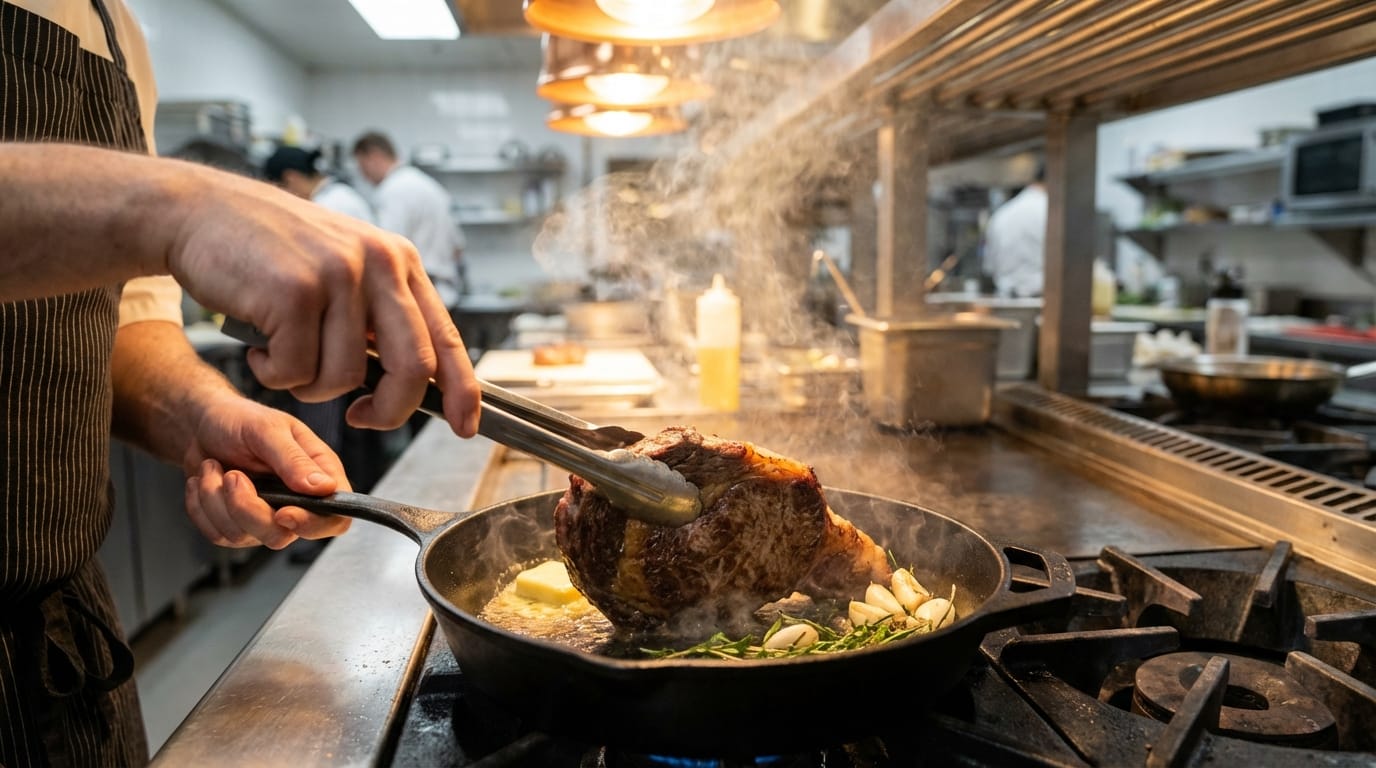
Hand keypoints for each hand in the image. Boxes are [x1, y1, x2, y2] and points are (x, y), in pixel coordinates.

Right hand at [165, 166, 480, 436]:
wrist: (202, 212)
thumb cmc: (271, 252)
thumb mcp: (345, 268)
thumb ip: (381, 314)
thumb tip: (419, 380)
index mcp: (398, 261)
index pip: (446, 337)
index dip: (462, 390)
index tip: (465, 426)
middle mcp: (378, 263)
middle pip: (412, 367)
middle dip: (389, 411)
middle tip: (361, 418)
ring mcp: (338, 275)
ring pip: (345, 378)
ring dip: (309, 386)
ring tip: (283, 352)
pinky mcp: (294, 292)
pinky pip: (296, 372)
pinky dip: (272, 374)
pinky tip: (258, 344)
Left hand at [183, 395, 351, 548]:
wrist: (200, 425)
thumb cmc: (238, 420)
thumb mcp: (266, 429)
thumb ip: (294, 459)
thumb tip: (324, 488)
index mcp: (318, 475)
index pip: (335, 518)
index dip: (313, 524)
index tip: (282, 513)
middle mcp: (296, 502)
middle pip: (281, 535)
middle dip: (245, 508)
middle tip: (231, 474)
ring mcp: (266, 518)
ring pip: (243, 537)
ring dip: (216, 500)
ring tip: (212, 468)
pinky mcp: (237, 526)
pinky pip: (218, 535)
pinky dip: (201, 507)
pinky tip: (204, 482)